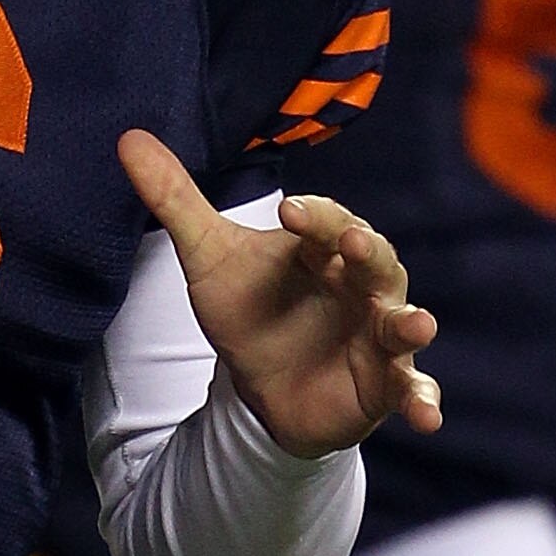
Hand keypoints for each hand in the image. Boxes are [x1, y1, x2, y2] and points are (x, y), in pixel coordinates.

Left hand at [120, 129, 439, 458]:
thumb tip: (128, 140)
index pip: (325, 221)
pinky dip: (422, 399)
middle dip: (366, 250)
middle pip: (375, 259)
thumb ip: (176, 201)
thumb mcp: (208, 258)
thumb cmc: (247, 308)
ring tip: (417, 324)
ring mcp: (379, 334)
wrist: (260, 385)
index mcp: (323, 247)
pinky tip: (427, 416)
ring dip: (410, 323)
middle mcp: (361, 284)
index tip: (287, 210)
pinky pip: (411, 389)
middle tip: (352, 241)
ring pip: (402, 321)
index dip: (312, 215)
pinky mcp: (386, 383)